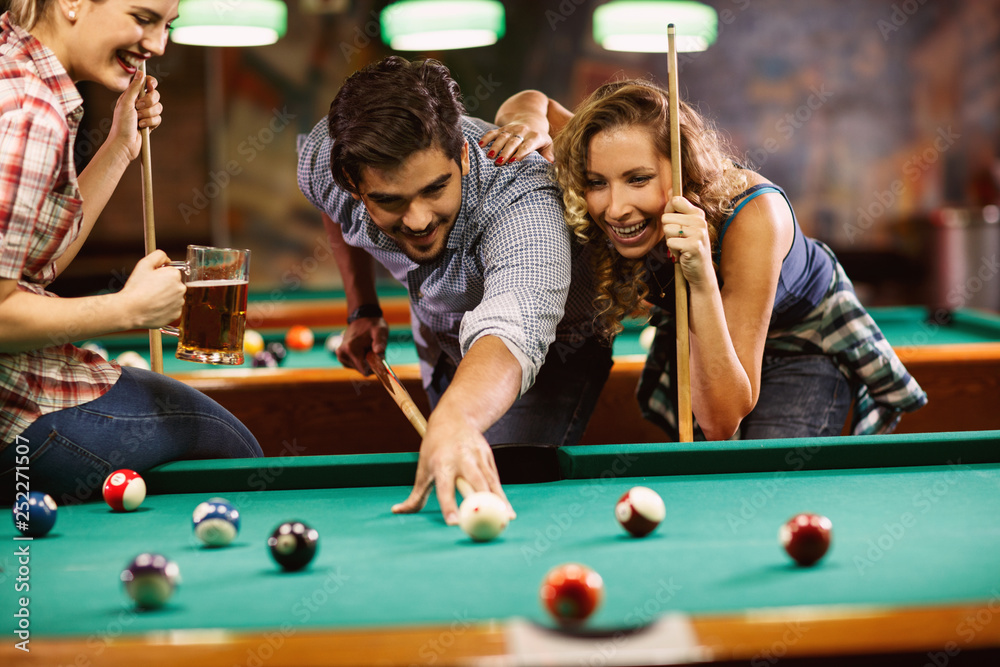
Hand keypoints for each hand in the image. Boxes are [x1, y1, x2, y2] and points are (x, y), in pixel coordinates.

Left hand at [107, 72, 162, 161]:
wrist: (124, 143)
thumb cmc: (121, 124)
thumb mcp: (126, 103)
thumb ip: (134, 88)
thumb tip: (140, 72)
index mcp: (132, 95)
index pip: (146, 83)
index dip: (151, 83)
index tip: (151, 85)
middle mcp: (139, 103)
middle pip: (155, 95)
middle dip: (149, 102)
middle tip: (138, 107)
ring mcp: (146, 113)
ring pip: (159, 107)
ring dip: (148, 114)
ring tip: (138, 120)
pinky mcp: (151, 123)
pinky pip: (158, 118)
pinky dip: (151, 123)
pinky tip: (142, 127)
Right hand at [118, 250, 185, 328]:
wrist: (130, 311)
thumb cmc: (136, 288)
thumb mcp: (144, 264)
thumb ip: (158, 255)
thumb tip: (167, 259)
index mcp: (175, 275)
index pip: (170, 271)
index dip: (159, 274)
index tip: (151, 280)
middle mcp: (181, 288)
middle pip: (173, 284)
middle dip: (164, 285)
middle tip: (149, 289)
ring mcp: (180, 302)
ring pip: (173, 296)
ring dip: (165, 297)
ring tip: (151, 299)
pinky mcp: (176, 314)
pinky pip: (172, 308)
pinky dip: (165, 308)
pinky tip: (154, 307)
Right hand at [335, 317, 387, 373]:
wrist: (362, 318)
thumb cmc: (373, 325)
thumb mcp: (380, 331)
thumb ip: (380, 342)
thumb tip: (379, 352)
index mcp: (351, 348)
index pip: (364, 370)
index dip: (374, 367)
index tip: (380, 359)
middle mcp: (342, 352)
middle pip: (361, 369)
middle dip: (369, 362)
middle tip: (373, 349)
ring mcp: (340, 354)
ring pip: (357, 368)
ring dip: (365, 361)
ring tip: (367, 347)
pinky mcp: (340, 355)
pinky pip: (353, 365)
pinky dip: (360, 360)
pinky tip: (362, 350)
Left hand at [392, 417, 513, 524]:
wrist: (454, 418)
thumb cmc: (435, 448)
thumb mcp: (423, 468)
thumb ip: (415, 494)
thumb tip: (396, 511)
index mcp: (441, 464)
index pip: (445, 488)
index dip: (449, 505)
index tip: (454, 522)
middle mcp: (462, 459)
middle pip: (476, 483)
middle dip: (483, 503)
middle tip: (489, 523)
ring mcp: (478, 456)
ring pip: (491, 482)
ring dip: (499, 502)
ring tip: (506, 519)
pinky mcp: (489, 456)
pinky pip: (496, 480)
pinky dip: (502, 496)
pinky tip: (507, 512)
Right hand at [479, 122, 554, 164]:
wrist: (530, 118)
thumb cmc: (539, 137)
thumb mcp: (548, 143)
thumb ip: (549, 154)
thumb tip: (551, 164)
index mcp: (535, 136)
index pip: (526, 145)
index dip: (520, 153)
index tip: (513, 162)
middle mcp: (522, 131)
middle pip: (512, 142)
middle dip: (505, 153)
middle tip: (499, 163)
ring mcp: (511, 129)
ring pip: (502, 137)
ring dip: (495, 147)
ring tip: (489, 156)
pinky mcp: (502, 128)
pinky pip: (493, 132)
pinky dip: (486, 138)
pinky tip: (480, 145)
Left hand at [662, 196, 715, 288]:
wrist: (700, 272)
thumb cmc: (688, 248)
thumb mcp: (685, 227)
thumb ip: (678, 210)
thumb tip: (669, 191)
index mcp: (697, 214)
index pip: (674, 201)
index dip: (668, 212)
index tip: (674, 223)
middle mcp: (700, 221)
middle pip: (666, 217)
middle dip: (668, 231)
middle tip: (679, 240)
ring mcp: (698, 233)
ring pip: (667, 230)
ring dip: (670, 241)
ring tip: (681, 246)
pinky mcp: (694, 246)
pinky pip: (670, 242)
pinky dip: (672, 250)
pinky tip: (683, 254)